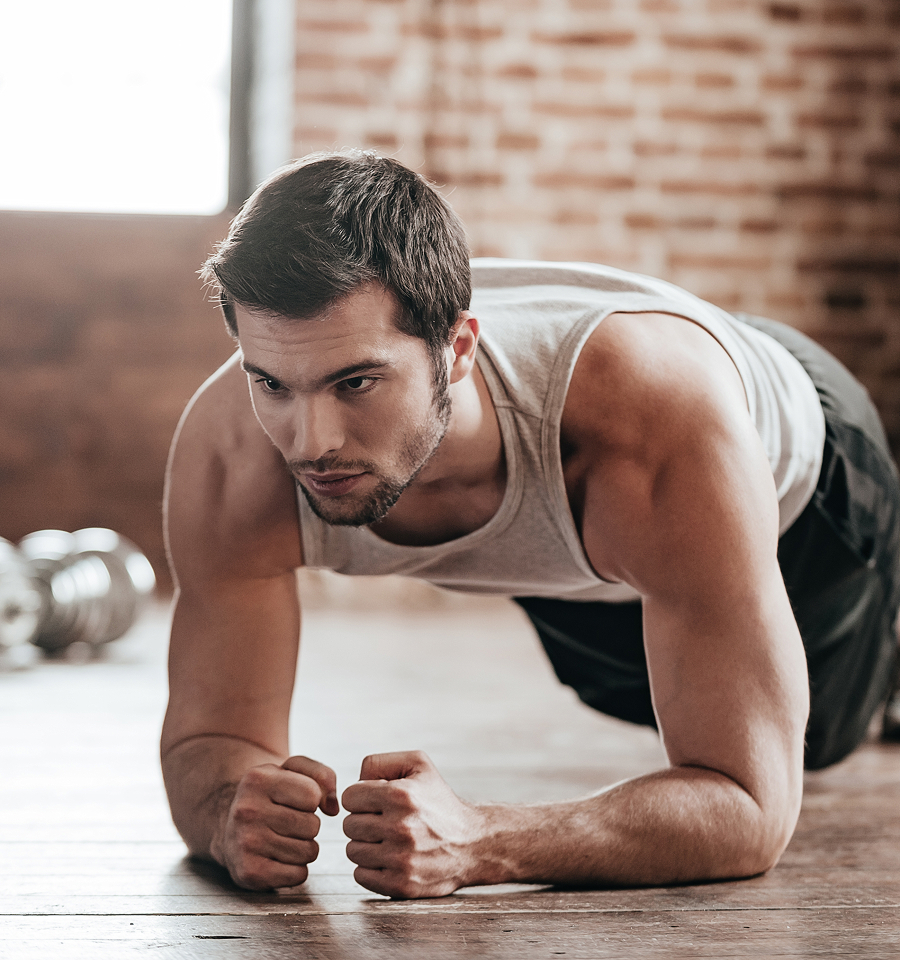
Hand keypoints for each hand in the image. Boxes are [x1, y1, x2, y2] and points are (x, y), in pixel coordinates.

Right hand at [213, 755, 338, 889]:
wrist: (228, 824)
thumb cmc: (268, 794)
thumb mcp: (292, 769)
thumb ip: (322, 774)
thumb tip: (333, 808)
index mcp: (258, 779)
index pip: (312, 794)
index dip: (312, 799)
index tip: (295, 799)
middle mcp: (247, 810)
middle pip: (313, 825)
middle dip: (309, 824)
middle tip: (289, 822)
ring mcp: (246, 843)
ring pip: (308, 852)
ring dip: (304, 847)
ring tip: (284, 838)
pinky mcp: (249, 873)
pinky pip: (299, 875)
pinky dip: (296, 869)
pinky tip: (279, 857)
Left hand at [342, 750, 482, 898]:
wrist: (472, 843)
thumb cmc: (439, 801)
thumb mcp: (418, 764)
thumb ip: (379, 762)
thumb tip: (352, 783)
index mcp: (401, 795)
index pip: (350, 797)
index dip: (361, 797)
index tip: (377, 801)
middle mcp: (400, 827)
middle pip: (349, 825)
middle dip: (363, 820)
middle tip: (384, 821)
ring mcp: (400, 859)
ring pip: (352, 851)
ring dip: (366, 845)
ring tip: (387, 839)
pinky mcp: (401, 885)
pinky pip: (360, 875)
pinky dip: (370, 868)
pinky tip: (388, 858)